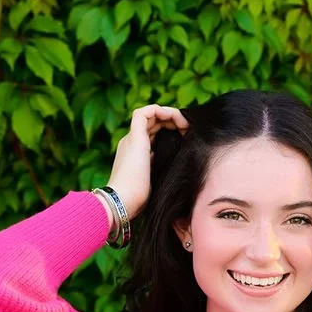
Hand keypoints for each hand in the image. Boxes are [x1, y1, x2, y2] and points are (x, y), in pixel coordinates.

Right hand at [106, 103, 186, 220]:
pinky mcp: (134, 137)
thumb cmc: (138, 199)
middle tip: (188, 129)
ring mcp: (132, 139)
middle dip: (172, 122)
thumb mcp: (155, 182)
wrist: (122, 201)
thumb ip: (163, 171)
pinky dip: (161, 110)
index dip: (169, 132)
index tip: (185, 137)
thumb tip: (179, 166)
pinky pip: (144, 112)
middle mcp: (132, 143)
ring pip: (149, 115)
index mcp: (136, 154)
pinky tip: (176, 118)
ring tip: (185, 123)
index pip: (153, 135)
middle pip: (152, 123)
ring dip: (169, 115)